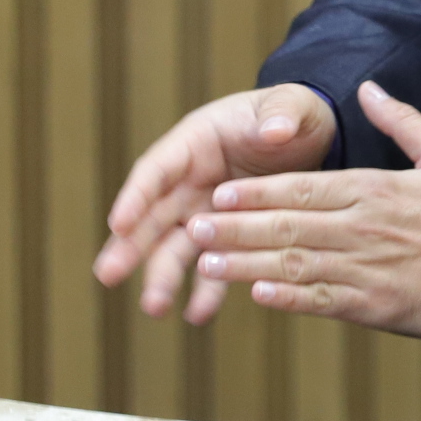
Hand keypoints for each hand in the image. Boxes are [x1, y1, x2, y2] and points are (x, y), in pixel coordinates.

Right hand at [94, 84, 337, 321]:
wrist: (312, 141)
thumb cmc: (293, 116)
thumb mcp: (293, 106)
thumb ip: (283, 114)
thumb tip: (276, 131)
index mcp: (196, 142)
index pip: (157, 169)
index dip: (136, 195)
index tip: (118, 222)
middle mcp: (190, 181)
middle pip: (153, 215)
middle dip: (130, 245)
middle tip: (107, 275)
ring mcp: (204, 212)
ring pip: (174, 247)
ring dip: (162, 276)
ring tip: (155, 308)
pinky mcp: (225, 238)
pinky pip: (212, 266)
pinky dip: (206, 290)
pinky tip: (199, 315)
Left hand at [179, 81, 420, 340]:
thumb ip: (401, 121)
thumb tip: (370, 89)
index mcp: (374, 189)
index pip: (302, 187)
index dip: (256, 190)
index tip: (219, 192)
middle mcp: (362, 228)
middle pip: (286, 225)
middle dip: (234, 227)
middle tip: (194, 228)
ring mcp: (364, 269)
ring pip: (293, 264)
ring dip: (246, 264)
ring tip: (207, 262)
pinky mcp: (372, 306)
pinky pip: (320, 301)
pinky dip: (286, 299)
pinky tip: (257, 296)